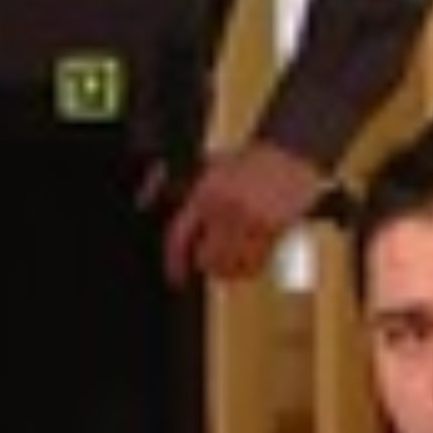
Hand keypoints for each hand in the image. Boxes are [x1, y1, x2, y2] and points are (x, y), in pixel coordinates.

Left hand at [164, 141, 325, 283]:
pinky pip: (257, 262)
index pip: (179, 236)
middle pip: (207, 258)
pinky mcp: (274, 230)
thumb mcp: (209, 167)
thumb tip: (144, 201)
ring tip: (231, 266)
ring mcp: (251, 221)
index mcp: (204, 193)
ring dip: (230, 271)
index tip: (176, 277)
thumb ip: (179, 186)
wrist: (289, 155)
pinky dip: (251, 269)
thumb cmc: (250, 161)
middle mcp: (225, 209)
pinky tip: (250, 264)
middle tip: (211, 266)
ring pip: (233, 265)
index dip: (175, 262)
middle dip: (208, 266)